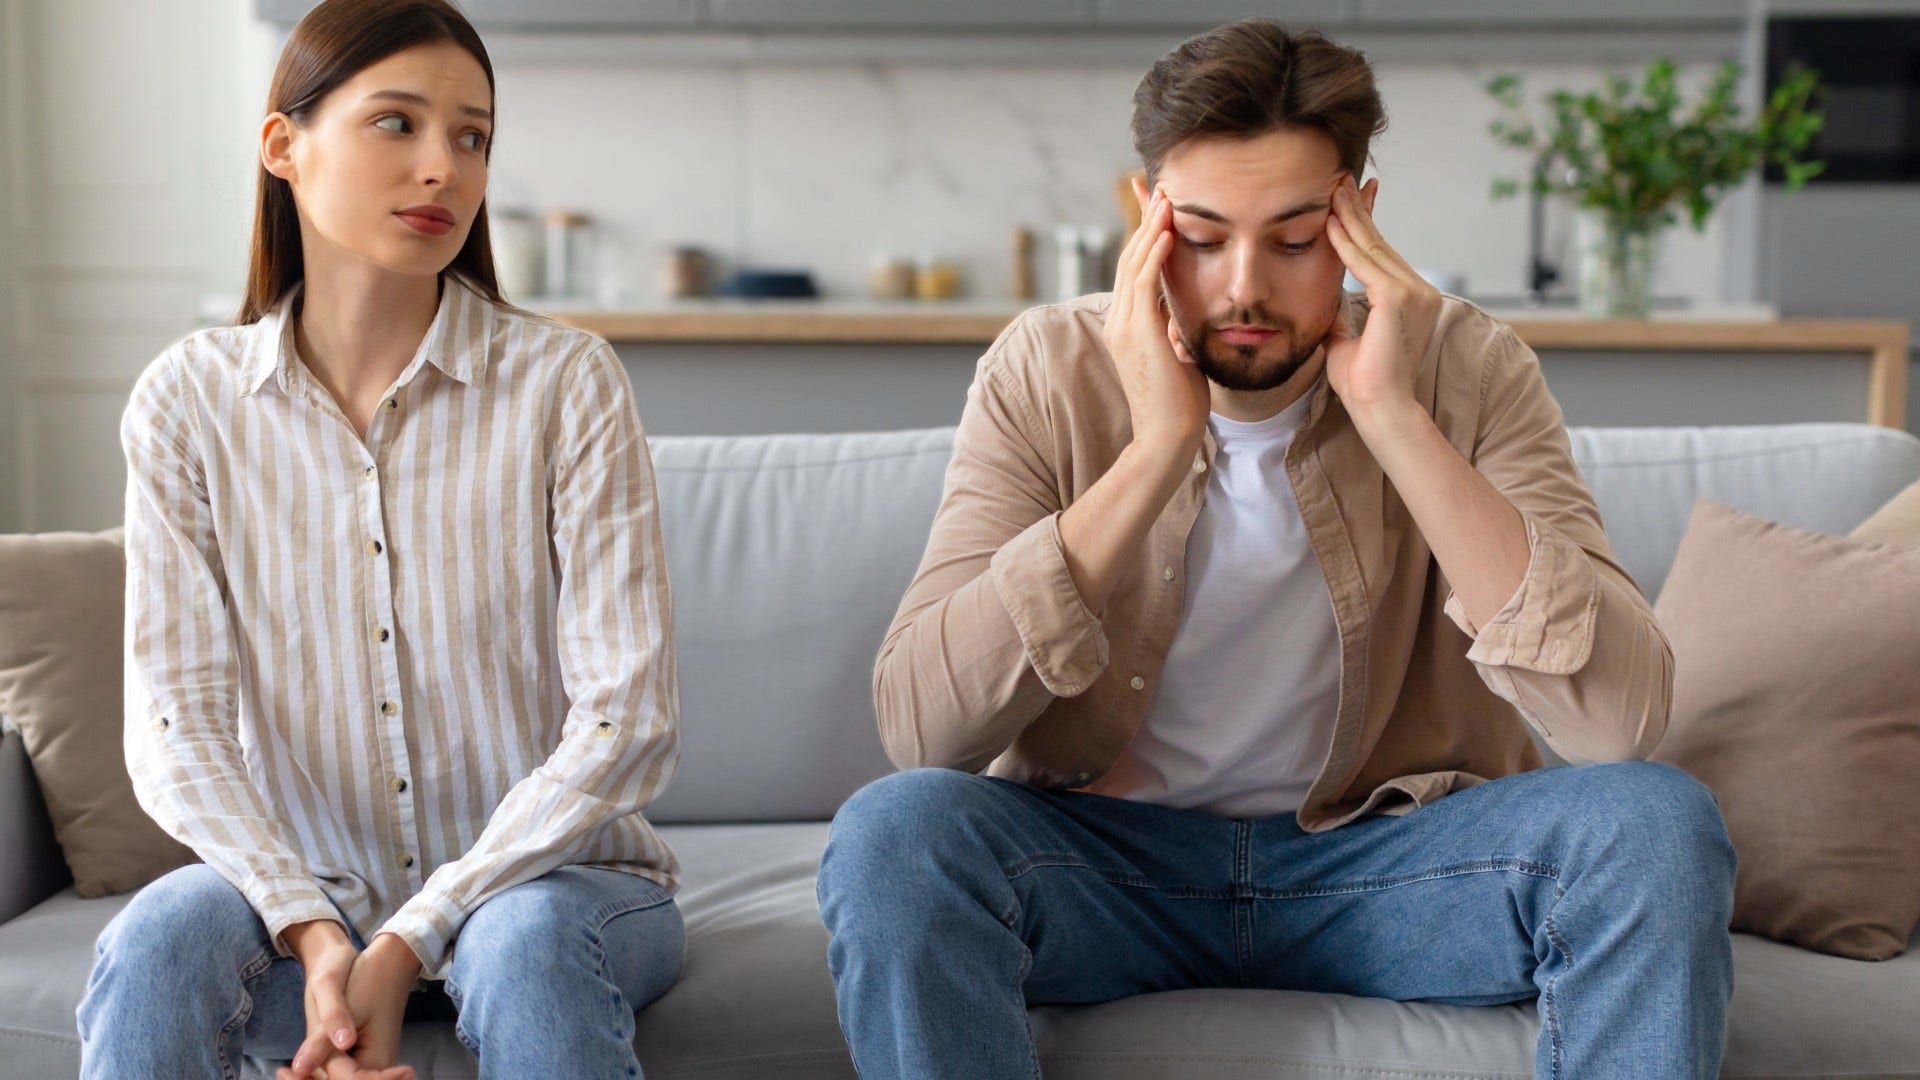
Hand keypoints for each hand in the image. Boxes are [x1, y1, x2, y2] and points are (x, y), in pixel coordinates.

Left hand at [279, 931, 417, 1079]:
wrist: (387, 962)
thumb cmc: (366, 980)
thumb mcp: (340, 1009)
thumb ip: (321, 1043)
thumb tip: (299, 1069)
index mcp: (377, 1061)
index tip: (285, 1071)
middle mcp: (380, 1068)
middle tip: (283, 1070)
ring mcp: (375, 1064)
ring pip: (341, 1079)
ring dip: (313, 1077)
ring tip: (286, 1070)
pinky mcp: (367, 1058)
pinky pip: (343, 1073)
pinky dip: (322, 1071)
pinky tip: (303, 1065)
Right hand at [1105, 176, 1210, 457]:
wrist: (1167, 437)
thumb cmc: (1178, 405)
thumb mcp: (1177, 357)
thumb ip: (1172, 333)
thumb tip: (1179, 320)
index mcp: (1128, 325)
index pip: (1134, 269)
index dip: (1144, 236)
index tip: (1155, 207)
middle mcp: (1120, 319)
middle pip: (1129, 256)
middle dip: (1145, 220)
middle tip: (1158, 186)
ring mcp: (1125, 324)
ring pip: (1134, 261)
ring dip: (1151, 226)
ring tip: (1166, 196)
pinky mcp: (1138, 330)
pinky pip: (1145, 279)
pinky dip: (1155, 251)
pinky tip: (1168, 228)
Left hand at [1321, 174, 1442, 419]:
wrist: (1380, 407)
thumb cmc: (1364, 383)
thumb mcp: (1348, 340)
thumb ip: (1343, 318)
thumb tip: (1327, 305)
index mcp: (1412, 298)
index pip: (1383, 254)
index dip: (1364, 225)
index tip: (1348, 200)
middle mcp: (1419, 290)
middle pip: (1380, 243)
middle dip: (1357, 210)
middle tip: (1339, 180)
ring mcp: (1413, 292)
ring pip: (1373, 246)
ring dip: (1349, 216)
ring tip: (1331, 189)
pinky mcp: (1399, 297)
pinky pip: (1364, 262)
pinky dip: (1344, 242)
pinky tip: (1328, 222)